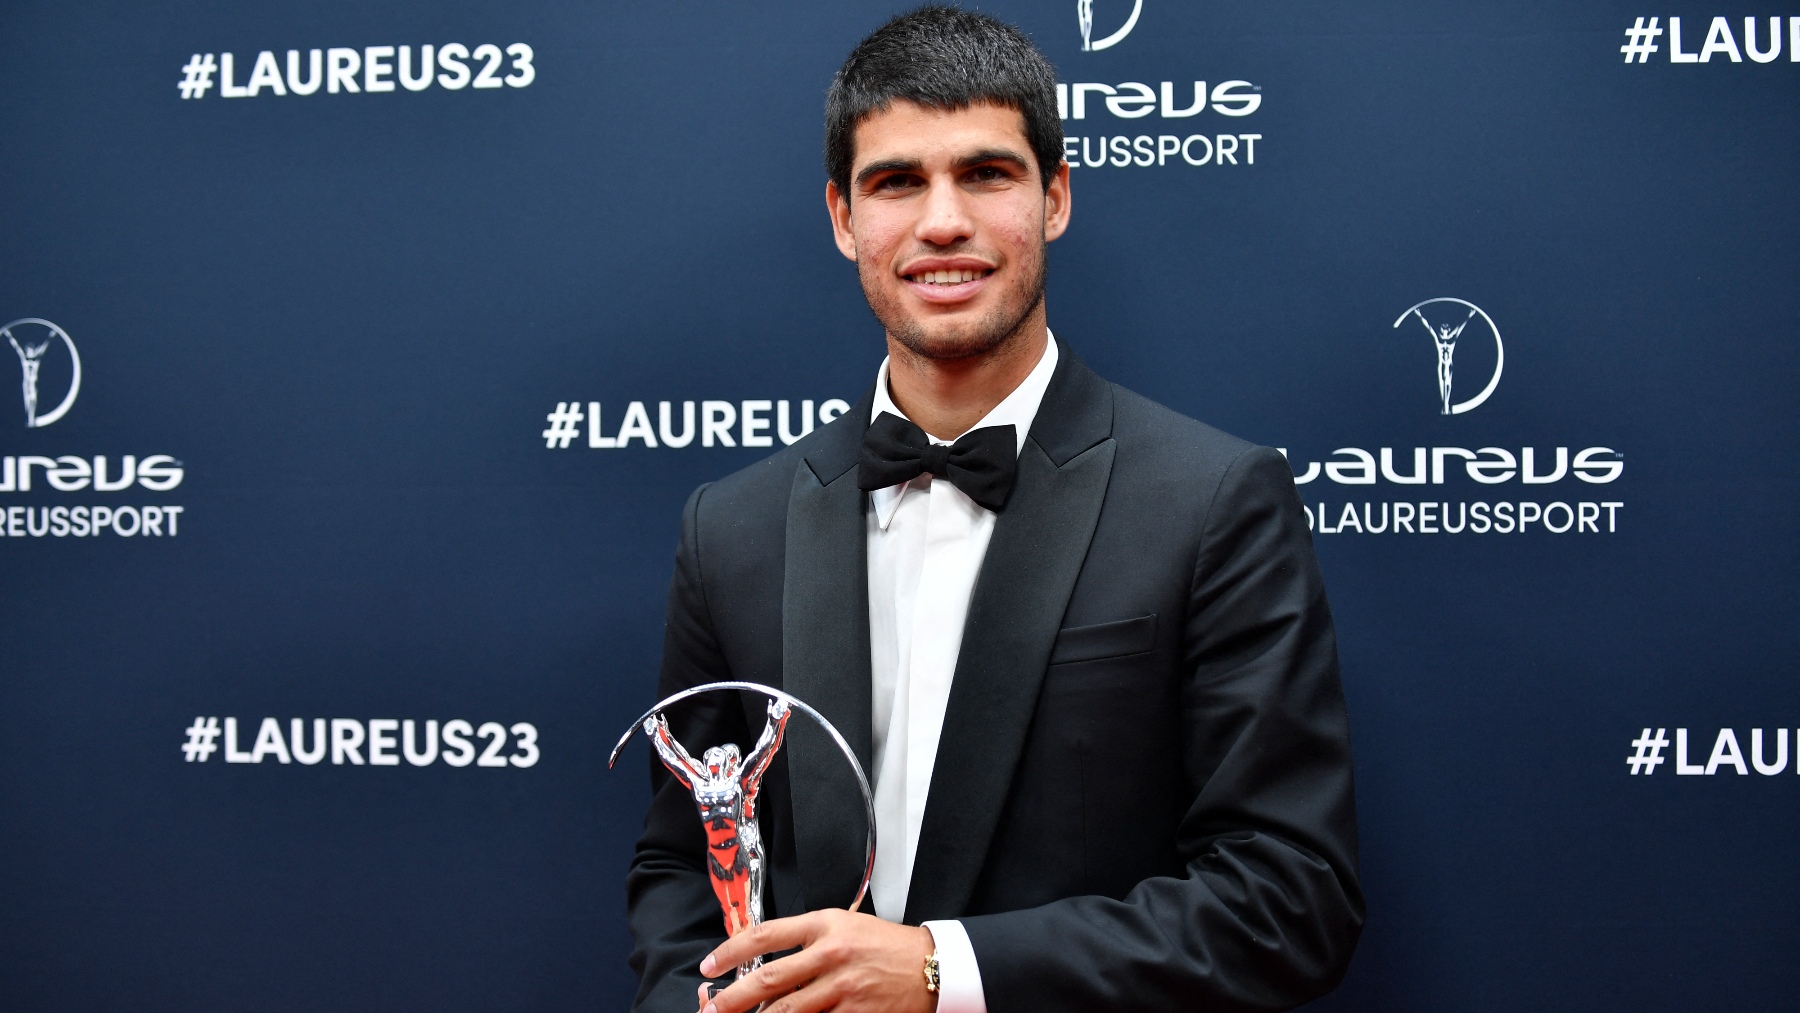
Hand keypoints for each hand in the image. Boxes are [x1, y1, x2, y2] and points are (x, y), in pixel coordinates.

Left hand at [699, 909, 936, 1012]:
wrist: (932, 966)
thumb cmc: (887, 945)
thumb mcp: (845, 926)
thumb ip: (806, 938)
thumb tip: (763, 960)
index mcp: (825, 924)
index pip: (765, 935)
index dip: (730, 952)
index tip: (710, 966)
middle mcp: (831, 954)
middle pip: (768, 980)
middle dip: (732, 998)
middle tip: (711, 1008)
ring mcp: (843, 988)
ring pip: (787, 1012)